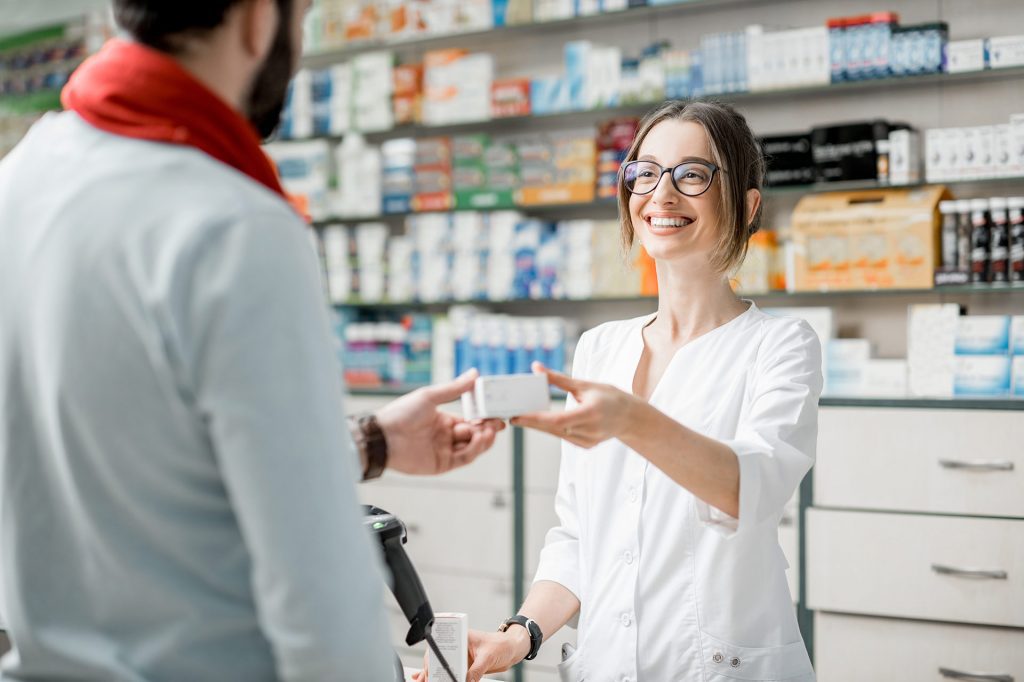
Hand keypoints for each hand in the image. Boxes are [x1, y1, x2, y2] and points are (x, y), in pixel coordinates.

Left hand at [375, 369, 504, 474]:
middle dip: (487, 429)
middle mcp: (445, 436)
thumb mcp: (431, 396)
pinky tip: (478, 439)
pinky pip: (464, 458)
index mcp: (443, 420)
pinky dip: (474, 449)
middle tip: (498, 423)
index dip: (484, 417)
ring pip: (472, 448)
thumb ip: (455, 388)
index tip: (497, 413)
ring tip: (490, 430)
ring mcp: (444, 451)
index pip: (470, 420)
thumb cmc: (402, 413)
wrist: (384, 436)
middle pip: (474, 435)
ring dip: (483, 439)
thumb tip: (474, 374)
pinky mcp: (442, 464)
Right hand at [410, 628, 529, 681]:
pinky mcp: (466, 667)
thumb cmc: (501, 645)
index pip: (442, 645)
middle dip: (431, 669)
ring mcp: (461, 657)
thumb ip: (476, 671)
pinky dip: (446, 678)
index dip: (433, 658)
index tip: (430, 670)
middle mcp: (459, 646)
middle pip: (440, 657)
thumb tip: (466, 681)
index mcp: (461, 637)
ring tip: (427, 681)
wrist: (512, 650)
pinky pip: (454, 674)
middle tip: (427, 679)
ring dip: (436, 675)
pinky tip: (437, 680)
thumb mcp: (488, 657)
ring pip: (444, 667)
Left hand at [511, 362, 638, 448]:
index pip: (556, 420)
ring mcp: (588, 441)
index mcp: (590, 413)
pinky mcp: (586, 446)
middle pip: (552, 429)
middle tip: (511, 415)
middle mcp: (590, 431)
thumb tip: (536, 368)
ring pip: (556, 434)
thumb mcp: (585, 384)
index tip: (516, 416)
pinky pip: (563, 437)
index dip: (534, 419)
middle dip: (530, 422)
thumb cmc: (609, 397)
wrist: (631, 417)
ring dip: (538, 426)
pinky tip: (541, 423)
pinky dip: (551, 429)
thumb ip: (558, 379)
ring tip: (521, 417)